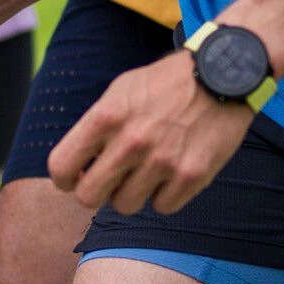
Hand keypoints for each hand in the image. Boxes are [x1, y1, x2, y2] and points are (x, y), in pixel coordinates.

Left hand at [46, 52, 254, 214]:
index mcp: (106, 116)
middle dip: (96, 191)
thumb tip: (77, 165)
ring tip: (147, 171)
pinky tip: (172, 174)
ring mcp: (162, 161)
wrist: (222, 75)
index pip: (61, 166)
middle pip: (88, 197)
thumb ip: (96, 126)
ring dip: (133, 193)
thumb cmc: (166, 84)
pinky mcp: (192, 175)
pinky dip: (166, 195)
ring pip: (125, 206)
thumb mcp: (120, 91)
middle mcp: (131, 141)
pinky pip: (162, 207)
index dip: (65, 178)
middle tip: (111, 180)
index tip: (76, 178)